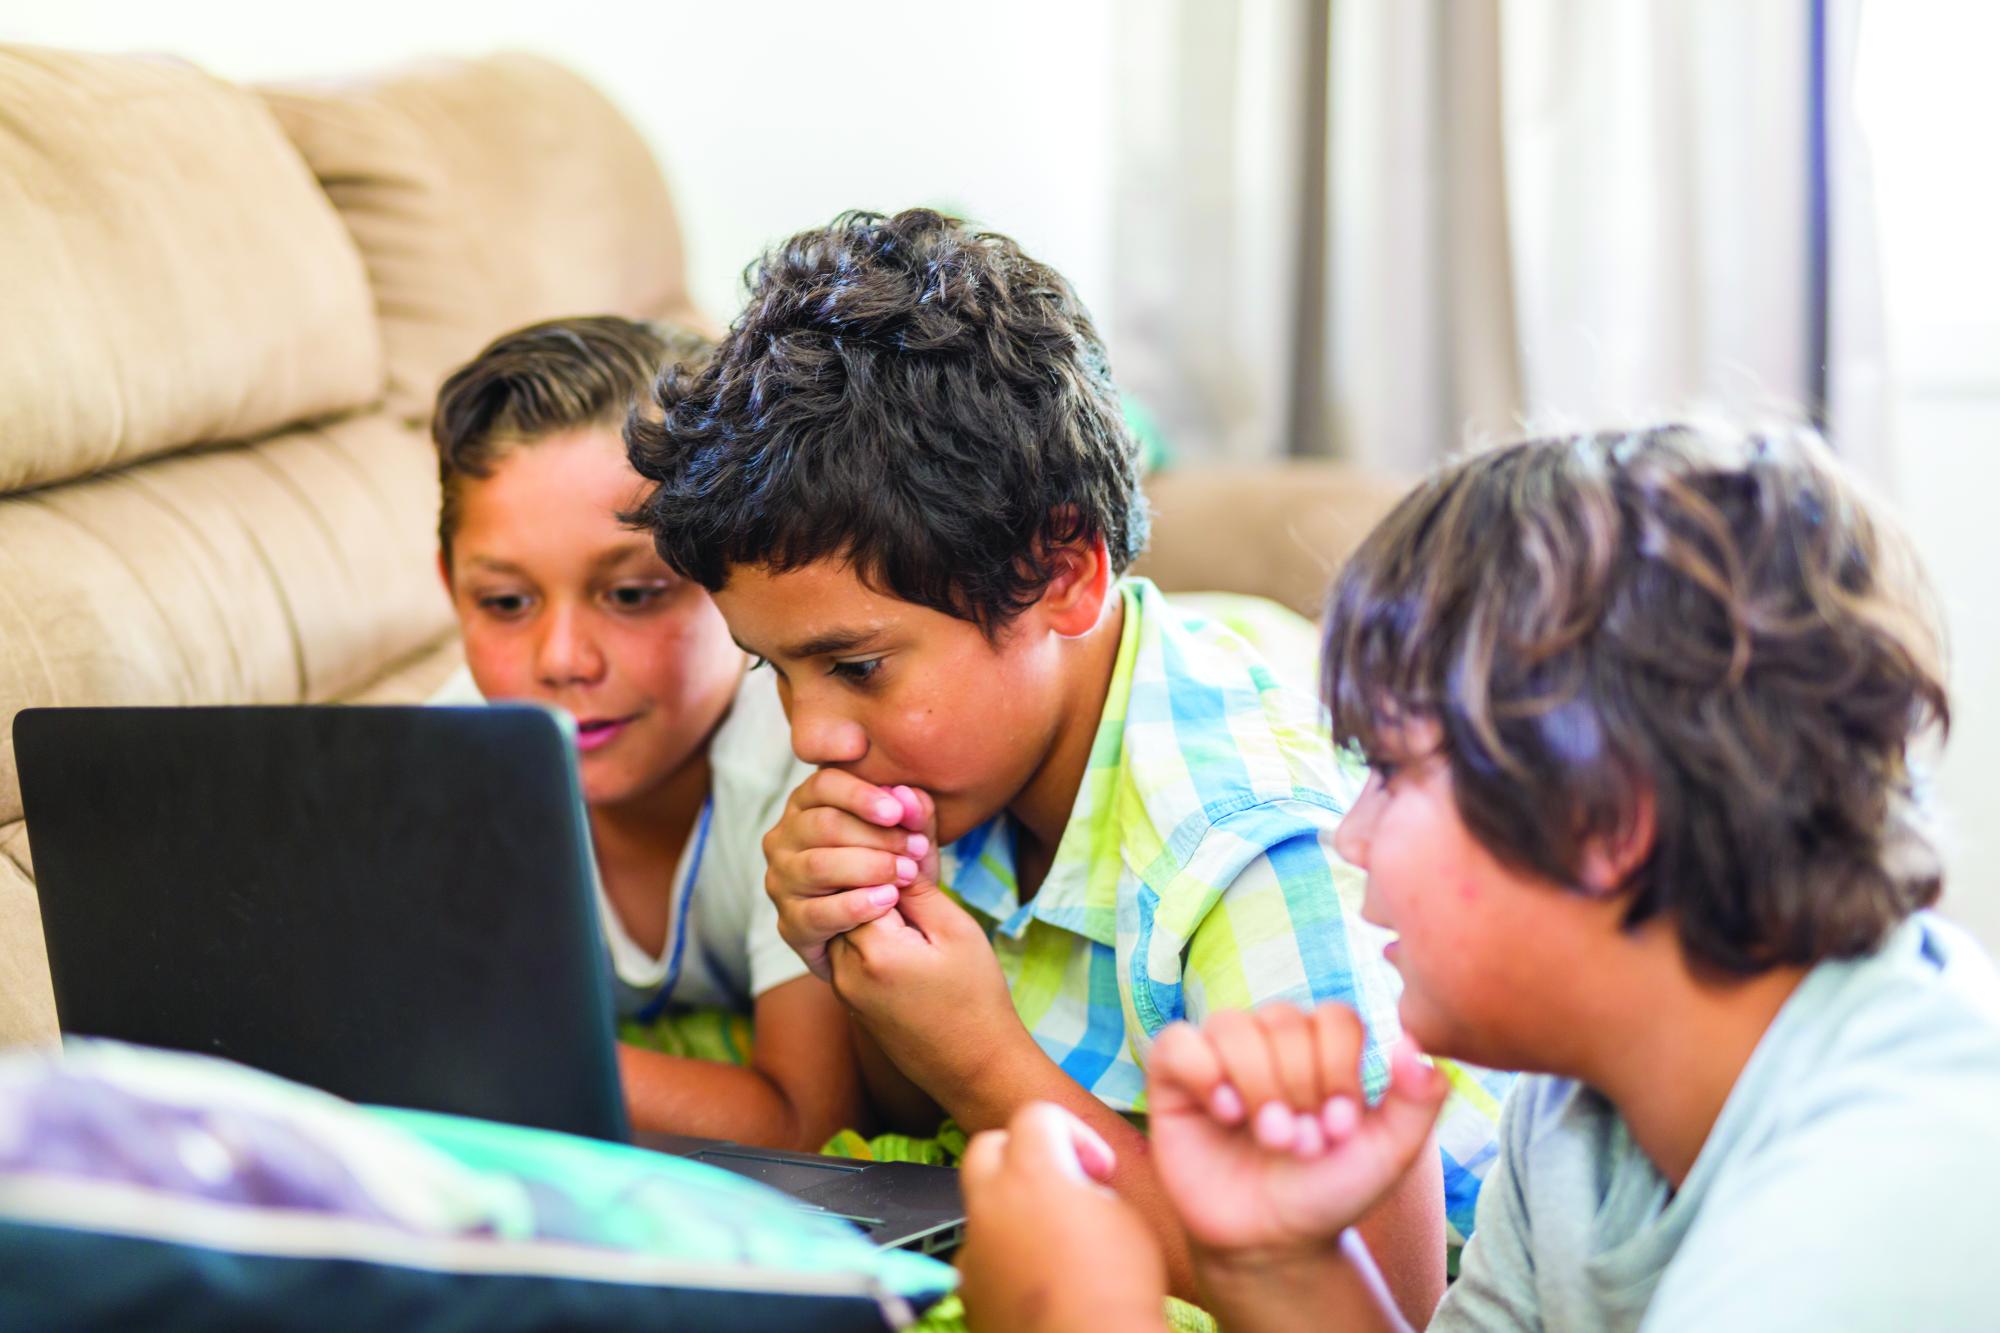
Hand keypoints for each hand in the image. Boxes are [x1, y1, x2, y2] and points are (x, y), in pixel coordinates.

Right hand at [762, 770, 932, 979]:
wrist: (879, 933)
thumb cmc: (891, 870)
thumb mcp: (908, 837)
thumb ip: (913, 813)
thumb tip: (908, 796)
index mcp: (806, 806)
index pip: (823, 785)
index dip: (860, 795)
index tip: (897, 812)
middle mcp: (784, 839)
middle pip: (824, 825)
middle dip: (876, 836)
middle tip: (916, 849)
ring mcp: (781, 882)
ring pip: (819, 865)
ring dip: (870, 868)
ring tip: (907, 874)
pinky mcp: (789, 923)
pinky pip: (819, 912)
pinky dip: (857, 905)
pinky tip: (887, 900)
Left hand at [827, 808, 1020, 1095]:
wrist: (975, 1068)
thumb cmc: (976, 997)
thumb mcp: (955, 930)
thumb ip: (920, 884)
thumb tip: (901, 838)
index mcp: (874, 949)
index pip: (858, 873)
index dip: (883, 848)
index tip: (909, 835)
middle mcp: (845, 969)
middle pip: (840, 894)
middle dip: (868, 865)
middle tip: (902, 848)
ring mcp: (841, 986)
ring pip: (839, 916)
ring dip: (864, 892)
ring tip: (901, 879)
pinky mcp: (847, 996)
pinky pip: (846, 943)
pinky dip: (865, 921)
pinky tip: (895, 911)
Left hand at [959, 1103, 1166, 1332]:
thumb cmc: (1118, 1291)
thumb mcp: (1126, 1218)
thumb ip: (1092, 1186)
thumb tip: (1081, 1188)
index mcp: (1032, 1173)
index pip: (1036, 1116)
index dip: (1074, 1133)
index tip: (1096, 1166)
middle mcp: (992, 1202)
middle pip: (989, 1147)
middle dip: (1024, 1155)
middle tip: (1062, 1182)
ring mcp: (973, 1247)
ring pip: (983, 1203)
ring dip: (1013, 1207)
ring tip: (1055, 1236)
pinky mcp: (969, 1287)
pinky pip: (982, 1252)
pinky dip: (1005, 1253)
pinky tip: (1040, 1275)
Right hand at [1147, 1005, 1446, 1261]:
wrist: (1273, 1242)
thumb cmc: (1328, 1191)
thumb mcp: (1389, 1154)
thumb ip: (1418, 1102)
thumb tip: (1414, 1044)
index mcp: (1321, 1045)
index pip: (1334, 1018)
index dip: (1339, 1070)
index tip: (1340, 1129)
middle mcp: (1269, 1038)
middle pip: (1285, 1022)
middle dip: (1299, 1090)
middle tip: (1302, 1144)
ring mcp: (1219, 1054)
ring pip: (1234, 1027)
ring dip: (1258, 1087)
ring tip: (1269, 1137)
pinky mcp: (1173, 1077)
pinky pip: (1178, 1043)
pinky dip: (1204, 1074)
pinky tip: (1224, 1115)